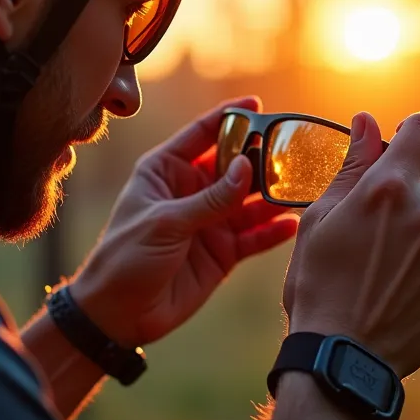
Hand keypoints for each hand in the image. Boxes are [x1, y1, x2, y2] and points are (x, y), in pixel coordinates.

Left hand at [70, 96, 298, 347]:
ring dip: (273, 195)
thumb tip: (246, 168)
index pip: (202, 134)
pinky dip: (273, 231)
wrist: (118, 315)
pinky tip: (292, 223)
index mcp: (166, 171)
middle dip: (262, 158)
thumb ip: (210, 198)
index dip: (231, 118)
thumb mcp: (165, 222)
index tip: (259, 105)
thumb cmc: (125, 258)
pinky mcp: (222, 252)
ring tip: (301, 186)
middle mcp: (191, 191)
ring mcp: (209, 222)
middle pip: (234, 166)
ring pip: (250, 201)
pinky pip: (254, 236)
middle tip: (292, 151)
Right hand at [283, 112, 419, 377]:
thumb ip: (352, 167)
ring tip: (391, 275)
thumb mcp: (321, 219)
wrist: (342, 357)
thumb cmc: (318, 284)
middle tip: (392, 229)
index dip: (415, 132)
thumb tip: (367, 123)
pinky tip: (405, 297)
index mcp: (389, 188)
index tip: (406, 146)